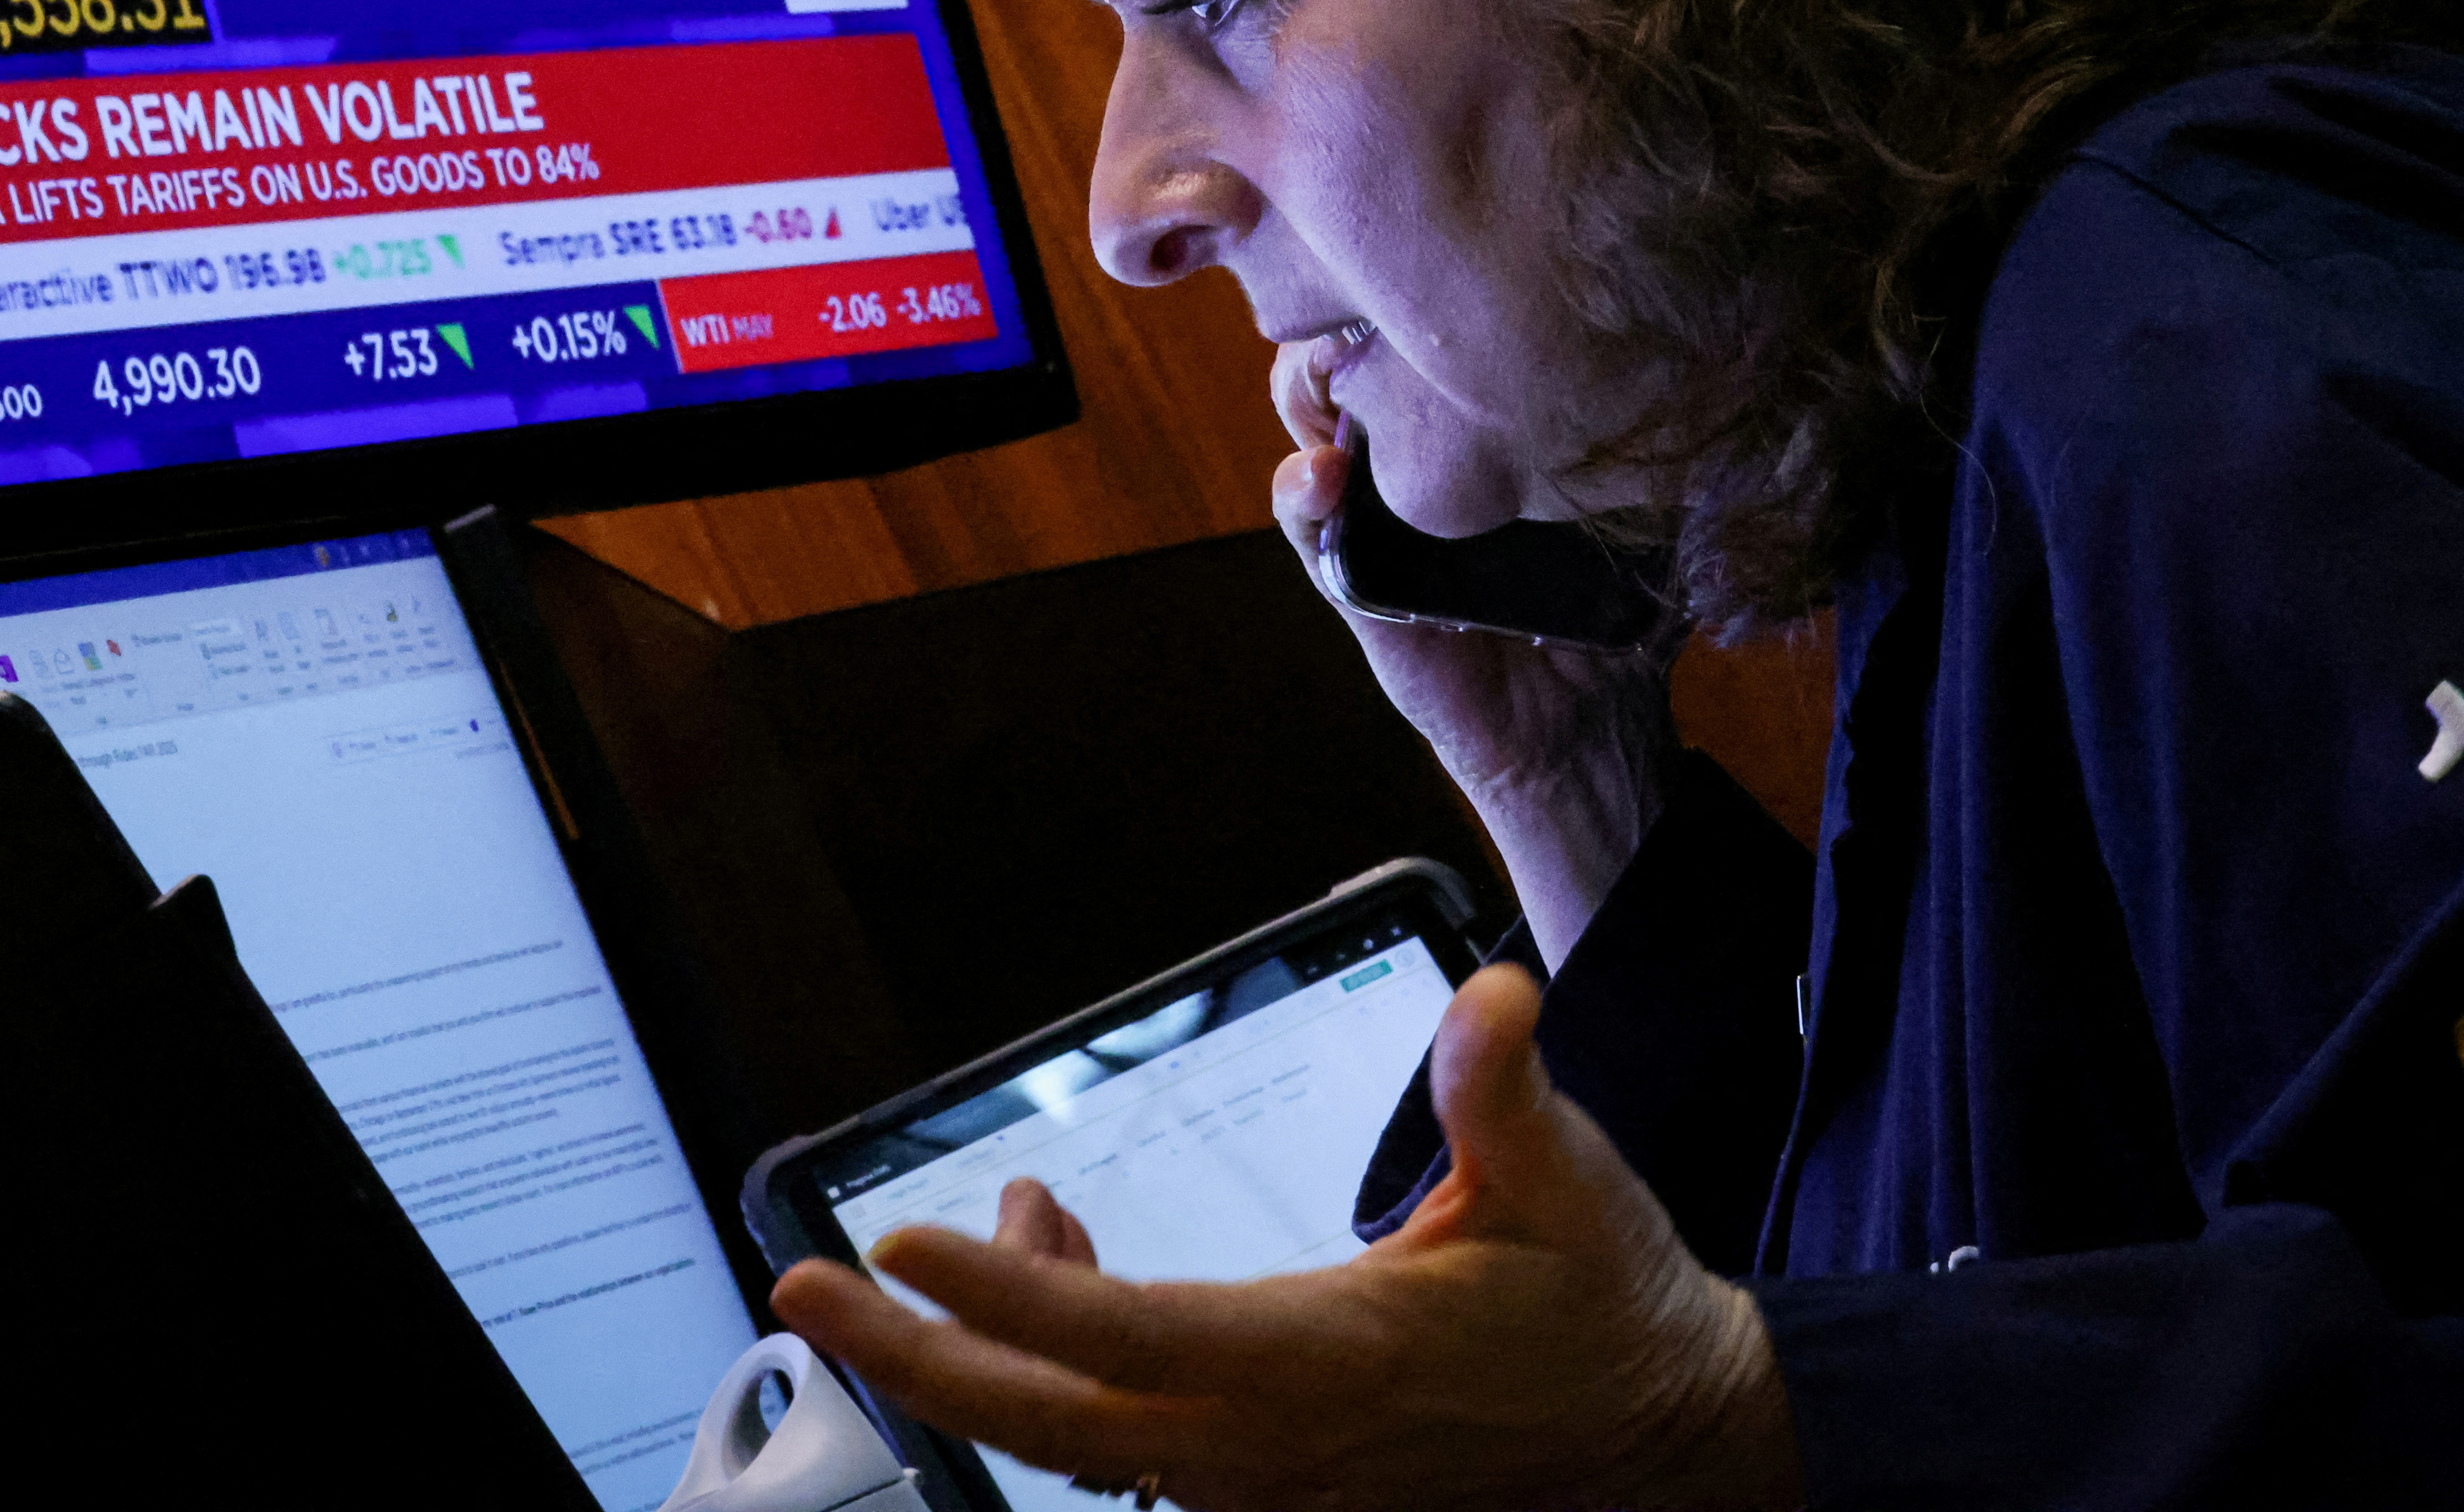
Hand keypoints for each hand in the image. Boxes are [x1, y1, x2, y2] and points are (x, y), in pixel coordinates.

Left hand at [772, 965, 1795, 1511]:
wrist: (1662, 1440)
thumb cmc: (1606, 1310)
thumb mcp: (1571, 1188)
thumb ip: (1507, 1096)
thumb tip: (1489, 1000)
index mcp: (1334, 1363)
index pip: (1134, 1339)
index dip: (1015, 1297)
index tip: (909, 1246)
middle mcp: (1274, 1442)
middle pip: (1050, 1421)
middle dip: (911, 1360)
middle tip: (801, 1290)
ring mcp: (1262, 1478)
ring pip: (1071, 1437)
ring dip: (980, 1348)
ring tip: (936, 1242)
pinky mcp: (1264, 1481)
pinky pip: (1119, 1437)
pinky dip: (1055, 1354)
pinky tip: (1052, 1252)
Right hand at [1273, 340, 1670, 965]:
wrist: (1591, 726)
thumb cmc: (1618, 613)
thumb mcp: (1646, 514)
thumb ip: (1658, 449)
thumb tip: (1711, 359)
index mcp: (1481, 433)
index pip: (1432, 334)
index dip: (1424, 290)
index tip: (1445, 270)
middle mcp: (1421, 461)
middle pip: (1354, 353)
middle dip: (1351, 316)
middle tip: (1374, 312)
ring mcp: (1379, 516)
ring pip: (1310, 423)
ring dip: (1306, 387)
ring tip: (1333, 379)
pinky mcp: (1357, 583)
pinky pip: (1309, 527)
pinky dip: (1300, 494)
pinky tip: (1321, 474)